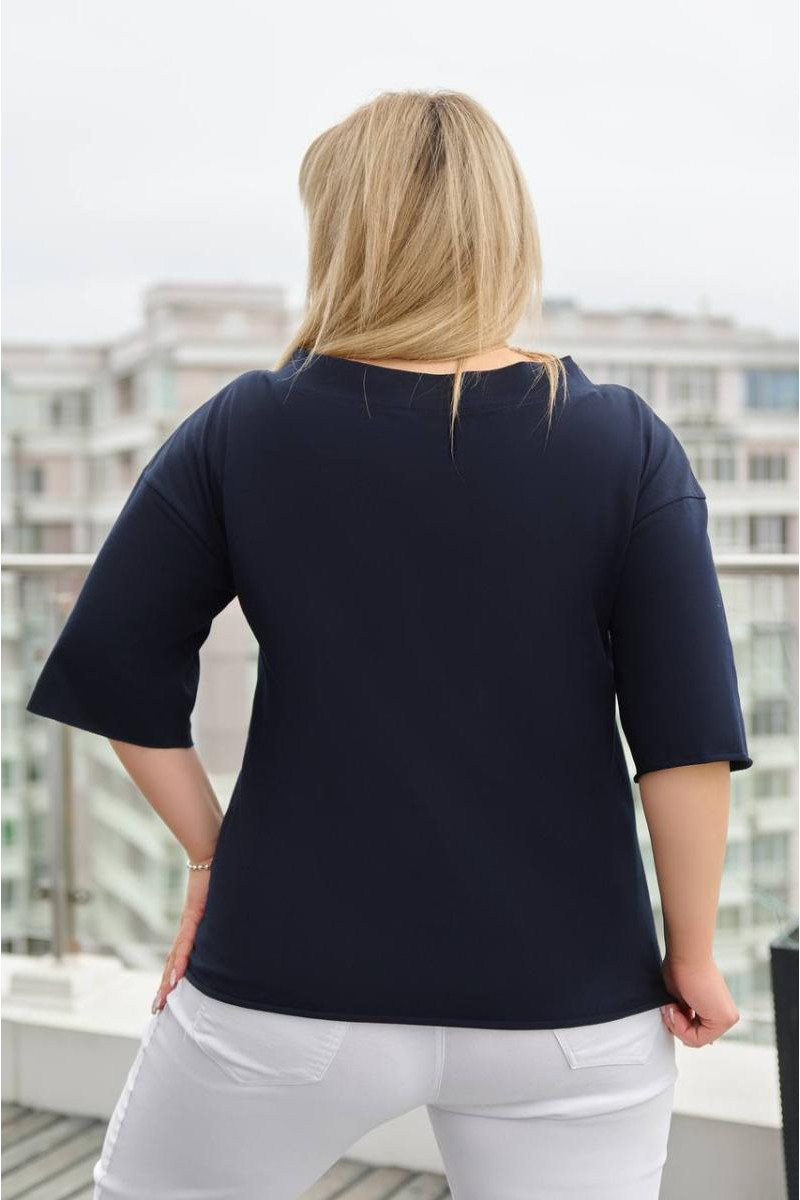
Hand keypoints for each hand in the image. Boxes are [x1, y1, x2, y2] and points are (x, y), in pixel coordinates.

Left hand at [151, 857, 212, 1012]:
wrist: (212, 851)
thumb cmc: (220, 873)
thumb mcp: (224, 903)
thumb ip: (225, 916)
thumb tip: (241, 923)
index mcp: (194, 927)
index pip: (181, 956)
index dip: (173, 976)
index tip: (167, 996)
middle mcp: (189, 928)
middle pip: (173, 962)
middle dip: (165, 987)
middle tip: (156, 1009)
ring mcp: (190, 922)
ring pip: (176, 958)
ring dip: (168, 981)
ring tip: (162, 1001)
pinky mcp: (194, 914)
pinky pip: (186, 943)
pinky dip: (180, 961)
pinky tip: (175, 977)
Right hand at [659, 954, 739, 1047]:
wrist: (687, 953)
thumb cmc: (680, 967)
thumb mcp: (681, 998)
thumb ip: (686, 1015)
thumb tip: (682, 1030)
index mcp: (718, 1009)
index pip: (696, 1032)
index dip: (677, 1025)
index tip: (668, 1007)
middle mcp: (726, 1015)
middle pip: (696, 1038)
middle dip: (676, 1025)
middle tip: (668, 1007)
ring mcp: (727, 1018)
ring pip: (696, 1040)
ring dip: (677, 1025)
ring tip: (671, 1006)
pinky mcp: (724, 1019)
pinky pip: (697, 1039)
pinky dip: (680, 1027)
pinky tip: (676, 1008)